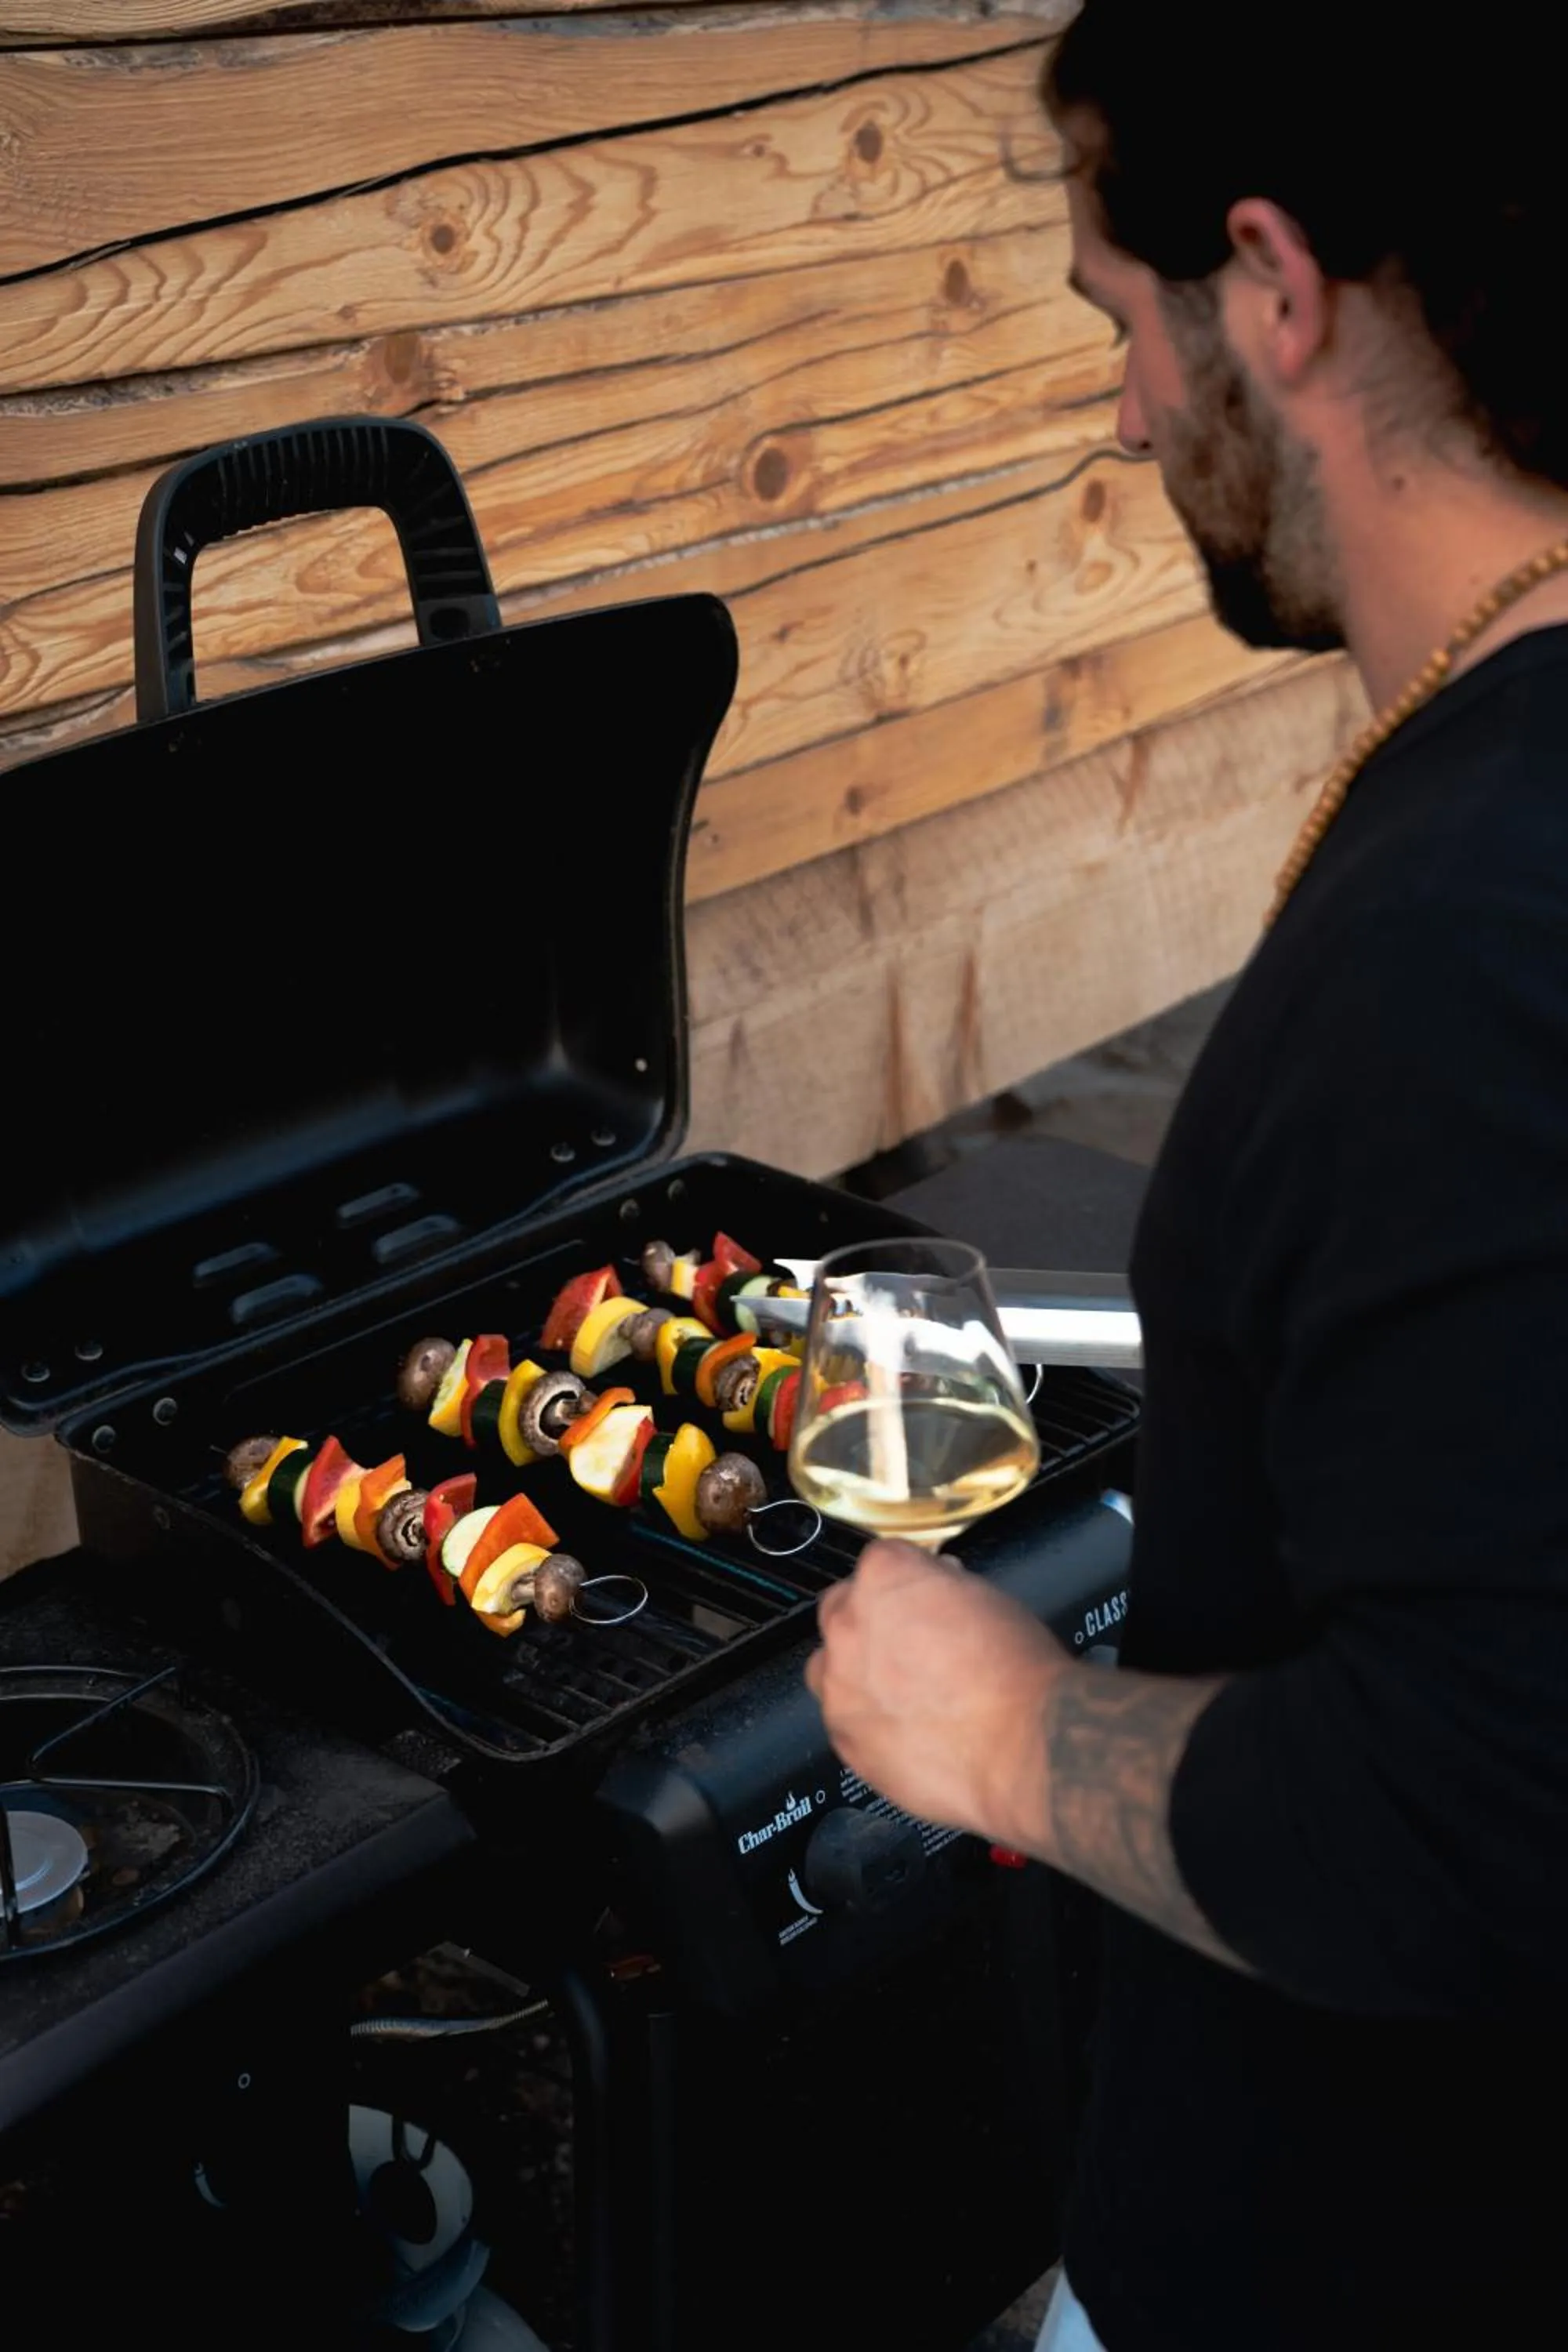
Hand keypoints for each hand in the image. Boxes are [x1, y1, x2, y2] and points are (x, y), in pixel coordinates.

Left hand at [804, 1540, 1065, 1845]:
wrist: (1023, 1750)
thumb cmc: (1017, 1679)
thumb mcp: (990, 1601)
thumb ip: (945, 1588)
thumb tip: (936, 1595)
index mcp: (886, 1575)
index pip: (881, 1560)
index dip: (909, 1581)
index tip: (922, 1596)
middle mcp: (851, 1623)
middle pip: (842, 1606)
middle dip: (871, 1619)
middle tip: (910, 1642)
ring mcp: (840, 1682)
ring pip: (830, 1666)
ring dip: (858, 1671)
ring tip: (904, 1691)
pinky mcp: (843, 1735)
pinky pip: (843, 1717)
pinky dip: (867, 1719)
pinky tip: (906, 1727)